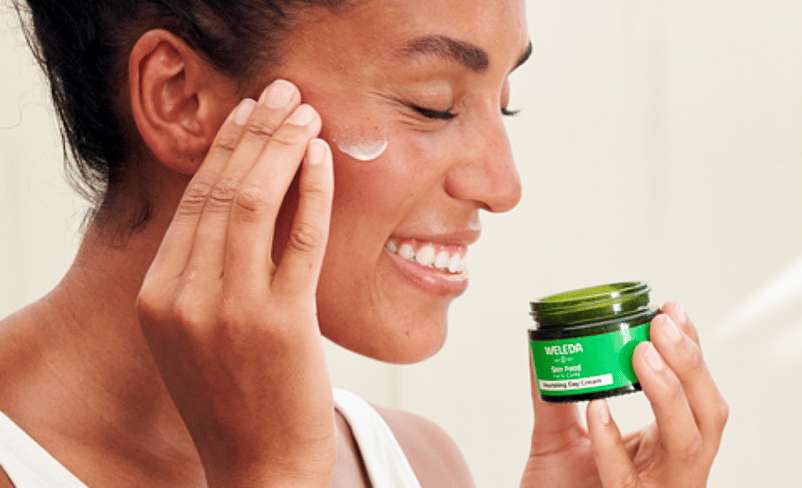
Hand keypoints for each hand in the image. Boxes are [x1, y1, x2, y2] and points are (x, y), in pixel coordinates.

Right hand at [136, 80, 335, 486]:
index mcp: (159, 296)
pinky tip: (323, 158)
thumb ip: (201, 276)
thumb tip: (236, 209)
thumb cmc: (234, 398)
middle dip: (254, 134)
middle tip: (279, 94)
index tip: (246, 116)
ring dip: (283, 149)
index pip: (192, 204)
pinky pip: (299, 239)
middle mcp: (186, 297)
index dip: (223, 153)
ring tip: (304, 113)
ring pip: (254, 204)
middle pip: (220, 193)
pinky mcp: (283, 322)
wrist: (258, 467)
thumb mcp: (195, 334)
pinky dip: (313, 192)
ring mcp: (232, 309)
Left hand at [521, 300, 727, 487]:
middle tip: (662, 324)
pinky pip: (628, 479)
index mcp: (663, 447)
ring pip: (686, 446)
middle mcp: (670, 470)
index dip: (690, 352)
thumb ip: (554, 392)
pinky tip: (597, 408)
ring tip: (643, 354)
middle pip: (708, 417)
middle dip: (690, 365)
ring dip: (667, 394)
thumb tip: (539, 342)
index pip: (695, 395)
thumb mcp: (558, 434)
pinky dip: (612, 441)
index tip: (671, 310)